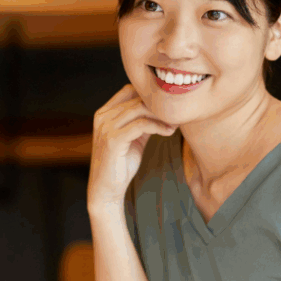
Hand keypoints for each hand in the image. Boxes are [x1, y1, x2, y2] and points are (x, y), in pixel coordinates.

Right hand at [87, 85, 175, 211]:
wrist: (106, 190)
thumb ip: (142, 121)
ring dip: (161, 115)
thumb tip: (163, 110)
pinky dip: (158, 126)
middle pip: (136, 99)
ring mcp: (106, 127)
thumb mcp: (133, 138)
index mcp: (104, 113)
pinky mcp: (113, 140)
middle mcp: (102, 117)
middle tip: (177, 114)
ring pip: (139, 109)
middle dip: (159, 106)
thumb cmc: (120, 164)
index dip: (150, 96)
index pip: (129, 90)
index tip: (168, 106)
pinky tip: (168, 132)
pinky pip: (141, 125)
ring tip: (175, 123)